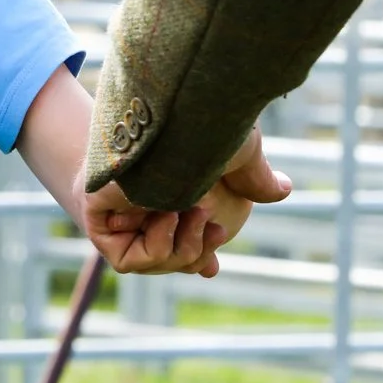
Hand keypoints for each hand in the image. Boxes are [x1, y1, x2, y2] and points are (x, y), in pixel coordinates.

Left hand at [84, 126, 291, 276]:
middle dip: (199, 254)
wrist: (164, 115)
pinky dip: (156, 246)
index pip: (182, 242)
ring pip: (155, 264)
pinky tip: (164, 214)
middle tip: (217, 229)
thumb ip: (253, 178)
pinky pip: (129, 261)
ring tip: (192, 211)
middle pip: (172, 260)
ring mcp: (120, 219)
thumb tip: (283, 190)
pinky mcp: (99, 224)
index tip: (213, 267)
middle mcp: (142, 211)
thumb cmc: (199, 125)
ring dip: (183, 247)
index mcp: (169, 198)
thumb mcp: (234, 153)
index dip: (200, 259)